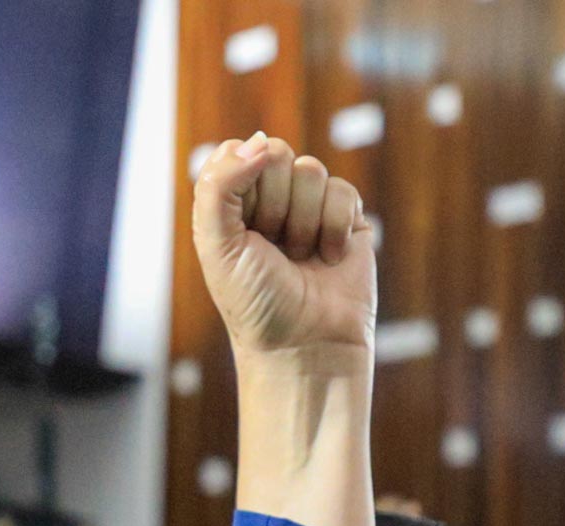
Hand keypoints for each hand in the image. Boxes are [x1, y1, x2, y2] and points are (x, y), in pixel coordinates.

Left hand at [192, 132, 373, 364]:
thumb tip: (258, 141)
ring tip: (298, 258)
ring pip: (310, 171)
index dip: (241, 182)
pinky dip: (333, 227)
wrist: (305, 346)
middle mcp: (266, 202)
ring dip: (303, 220)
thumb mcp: (218, 245)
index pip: (235, 152)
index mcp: (229, 205)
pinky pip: (342, 191)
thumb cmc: (254, 302)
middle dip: (272, 203)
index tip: (242, 226)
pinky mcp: (346, 220)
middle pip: (274, 153)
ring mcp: (308, 209)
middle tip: (271, 247)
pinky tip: (327, 259)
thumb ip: (220, 185)